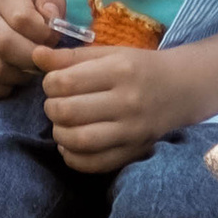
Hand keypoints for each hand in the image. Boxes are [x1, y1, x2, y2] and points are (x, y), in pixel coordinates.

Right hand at [0, 0, 70, 100]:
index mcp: (5, 0)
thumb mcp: (41, 0)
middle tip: (43, 63)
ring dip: (19, 76)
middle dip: (31, 59)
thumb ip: (53, 3)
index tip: (52, 40)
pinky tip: (12, 81)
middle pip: (3, 43)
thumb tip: (51, 16)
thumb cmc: (24, 13)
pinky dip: (1, 89)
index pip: (21, 18)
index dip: (42, 34)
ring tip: (29, 71)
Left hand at [40, 39, 195, 173]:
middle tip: (55, 104)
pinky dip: (73, 158)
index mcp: (119, 70)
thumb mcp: (108, 53)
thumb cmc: (138, 67)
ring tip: (62, 124)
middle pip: (69, 112)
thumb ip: (71, 57)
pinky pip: (95, 163)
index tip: (53, 83)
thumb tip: (36, 55)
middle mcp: (127, 101)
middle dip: (51, 108)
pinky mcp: (134, 151)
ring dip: (60, 134)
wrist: (181, 89)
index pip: (66, 82)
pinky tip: (70, 145)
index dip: (49, 84)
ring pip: (80, 140)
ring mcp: (132, 130)